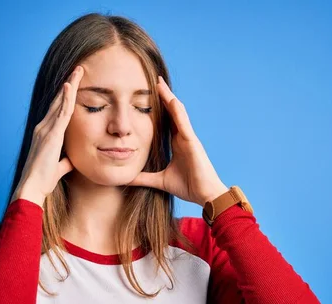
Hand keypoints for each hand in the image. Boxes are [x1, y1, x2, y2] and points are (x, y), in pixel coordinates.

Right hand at [12, 65, 83, 205]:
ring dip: (70, 85)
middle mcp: (43, 127)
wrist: (32, 186)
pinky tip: (70, 85)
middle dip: (68, 85)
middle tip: (78, 70)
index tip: (73, 84)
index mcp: (45, 134)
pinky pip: (61, 112)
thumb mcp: (59, 167)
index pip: (57, 111)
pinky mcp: (51, 134)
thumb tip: (72, 160)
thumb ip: (65, 161)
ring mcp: (46, 129)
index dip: (65, 97)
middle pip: (58, 101)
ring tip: (79, 70)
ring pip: (60, 102)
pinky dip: (66, 98)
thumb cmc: (43, 180)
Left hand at [128, 76, 228, 205]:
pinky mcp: (193, 142)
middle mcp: (183, 137)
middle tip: (153, 80)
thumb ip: (143, 178)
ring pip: (178, 113)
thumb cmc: (188, 186)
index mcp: (176, 143)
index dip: (158, 107)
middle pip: (171, 112)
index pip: (165, 120)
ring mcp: (189, 138)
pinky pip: (184, 123)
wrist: (205, 196)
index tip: (147, 95)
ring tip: (160, 83)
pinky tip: (171, 100)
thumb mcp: (159, 181)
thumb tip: (126, 179)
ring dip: (169, 97)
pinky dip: (177, 111)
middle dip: (163, 96)